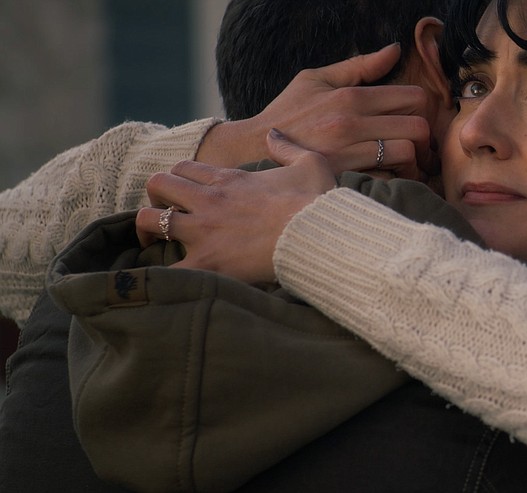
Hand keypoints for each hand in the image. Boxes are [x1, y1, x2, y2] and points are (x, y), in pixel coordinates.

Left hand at [137, 129, 334, 283]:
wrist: (319, 235)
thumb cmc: (317, 202)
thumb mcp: (311, 164)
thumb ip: (287, 147)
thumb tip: (273, 134)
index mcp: (229, 179)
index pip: (183, 168)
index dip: (180, 178)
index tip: (186, 194)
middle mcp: (209, 200)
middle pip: (158, 185)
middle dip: (156, 197)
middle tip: (164, 213)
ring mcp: (204, 231)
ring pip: (149, 220)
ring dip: (149, 231)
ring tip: (155, 244)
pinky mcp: (208, 261)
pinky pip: (169, 267)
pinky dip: (164, 273)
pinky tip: (169, 277)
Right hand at [195, 44, 433, 179]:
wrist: (251, 150)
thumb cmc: (287, 114)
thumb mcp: (316, 80)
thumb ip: (359, 66)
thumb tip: (395, 49)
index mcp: (350, 96)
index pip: (412, 97)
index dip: (425, 110)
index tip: (420, 121)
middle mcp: (350, 122)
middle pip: (417, 127)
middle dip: (426, 139)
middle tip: (422, 148)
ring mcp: (346, 152)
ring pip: (406, 154)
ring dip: (414, 163)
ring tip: (408, 166)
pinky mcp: (342, 177)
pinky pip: (386, 179)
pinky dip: (395, 180)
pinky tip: (391, 180)